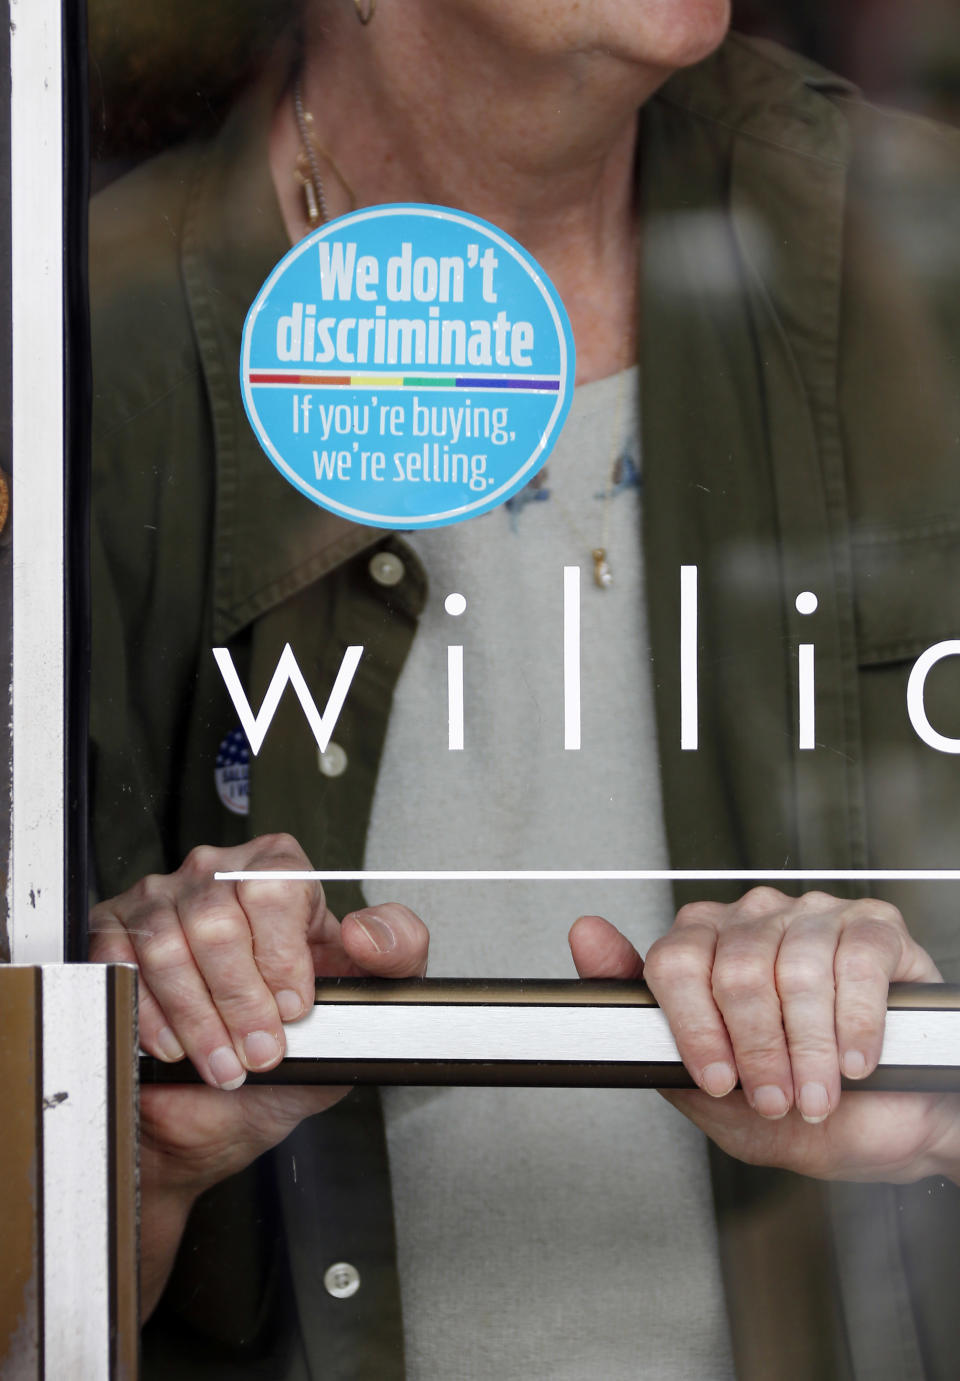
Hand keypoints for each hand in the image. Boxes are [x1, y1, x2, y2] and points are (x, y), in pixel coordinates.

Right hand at [90, 833, 427, 1312]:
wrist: (220, 1110)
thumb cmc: (291, 1050)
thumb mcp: (365, 1004)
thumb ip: (397, 954)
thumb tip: (368, 931)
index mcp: (279, 873)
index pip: (276, 882)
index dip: (283, 952)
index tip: (294, 1006)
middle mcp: (217, 875)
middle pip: (219, 915)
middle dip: (242, 998)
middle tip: (260, 1050)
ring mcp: (159, 901)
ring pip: (169, 944)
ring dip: (199, 1017)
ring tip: (224, 1062)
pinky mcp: (112, 936)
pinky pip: (121, 964)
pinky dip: (150, 1016)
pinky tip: (173, 1047)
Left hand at [569, 888, 959, 1183]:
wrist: (887, 1128)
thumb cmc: (798, 1111)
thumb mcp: (709, 1093)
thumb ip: (644, 1025)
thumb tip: (584, 933)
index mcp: (705, 946)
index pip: (676, 961)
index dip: (696, 1029)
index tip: (720, 1080)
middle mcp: (754, 920)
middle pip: (738, 969)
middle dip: (760, 1051)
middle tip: (778, 1099)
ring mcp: (813, 916)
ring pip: (797, 969)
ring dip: (811, 1049)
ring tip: (819, 1092)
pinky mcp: (874, 926)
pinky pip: (856, 964)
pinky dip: (857, 1024)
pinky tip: (857, 1059)